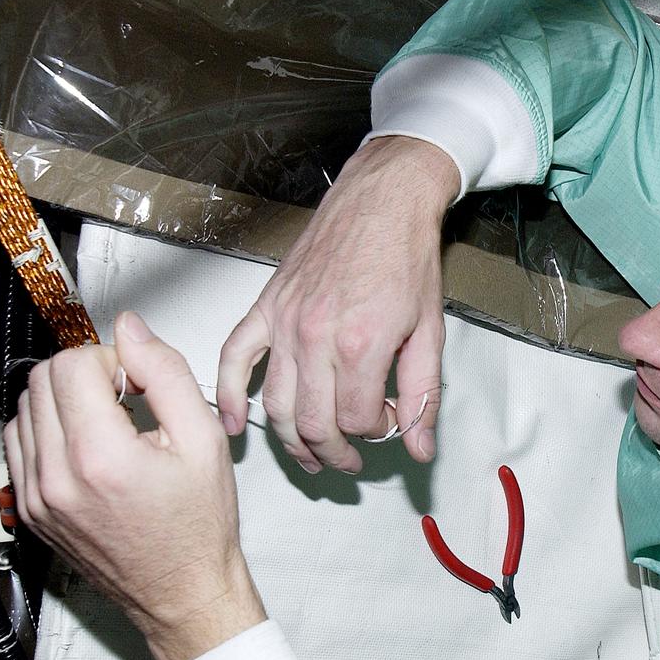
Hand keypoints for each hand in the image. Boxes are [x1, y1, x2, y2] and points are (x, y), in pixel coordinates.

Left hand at [5, 311, 265, 659]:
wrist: (182, 591)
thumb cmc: (198, 525)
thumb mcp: (204, 438)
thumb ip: (166, 372)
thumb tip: (131, 329)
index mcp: (100, 457)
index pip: (73, 364)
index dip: (110, 359)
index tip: (136, 384)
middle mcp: (57, 478)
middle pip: (43, 378)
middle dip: (85, 374)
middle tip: (124, 399)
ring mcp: (36, 497)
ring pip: (26, 407)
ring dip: (64, 400)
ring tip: (108, 425)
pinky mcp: (29, 510)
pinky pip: (20, 444)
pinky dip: (49, 430)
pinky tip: (88, 446)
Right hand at [216, 136, 458, 473]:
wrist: (383, 202)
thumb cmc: (406, 256)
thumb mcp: (430, 331)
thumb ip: (422, 395)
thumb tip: (420, 446)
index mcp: (361, 344)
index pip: (358, 420)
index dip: (378, 432)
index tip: (389, 421)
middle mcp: (316, 336)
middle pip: (313, 423)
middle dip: (334, 451)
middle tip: (350, 458)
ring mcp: (285, 322)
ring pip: (277, 405)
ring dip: (292, 441)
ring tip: (312, 456)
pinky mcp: (266, 307)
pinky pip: (234, 359)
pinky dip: (230, 397)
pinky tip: (233, 424)